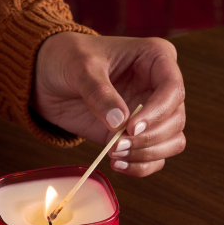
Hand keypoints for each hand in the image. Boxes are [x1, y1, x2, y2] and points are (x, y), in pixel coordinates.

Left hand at [33, 32, 186, 175]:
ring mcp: (151, 112)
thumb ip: (99, 93)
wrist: (47, 76)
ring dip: (147, 154)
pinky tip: (116, 163)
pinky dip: (140, 166)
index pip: (173, 89)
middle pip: (176, 120)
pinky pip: (154, 157)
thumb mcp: (80, 67)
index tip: (130, 127)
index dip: (157, 112)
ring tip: (114, 153)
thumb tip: (120, 122)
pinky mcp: (136, 134)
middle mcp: (159, 86)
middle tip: (116, 144)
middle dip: (149, 138)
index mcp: (156, 58)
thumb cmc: (67, 58)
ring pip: (172, 141)